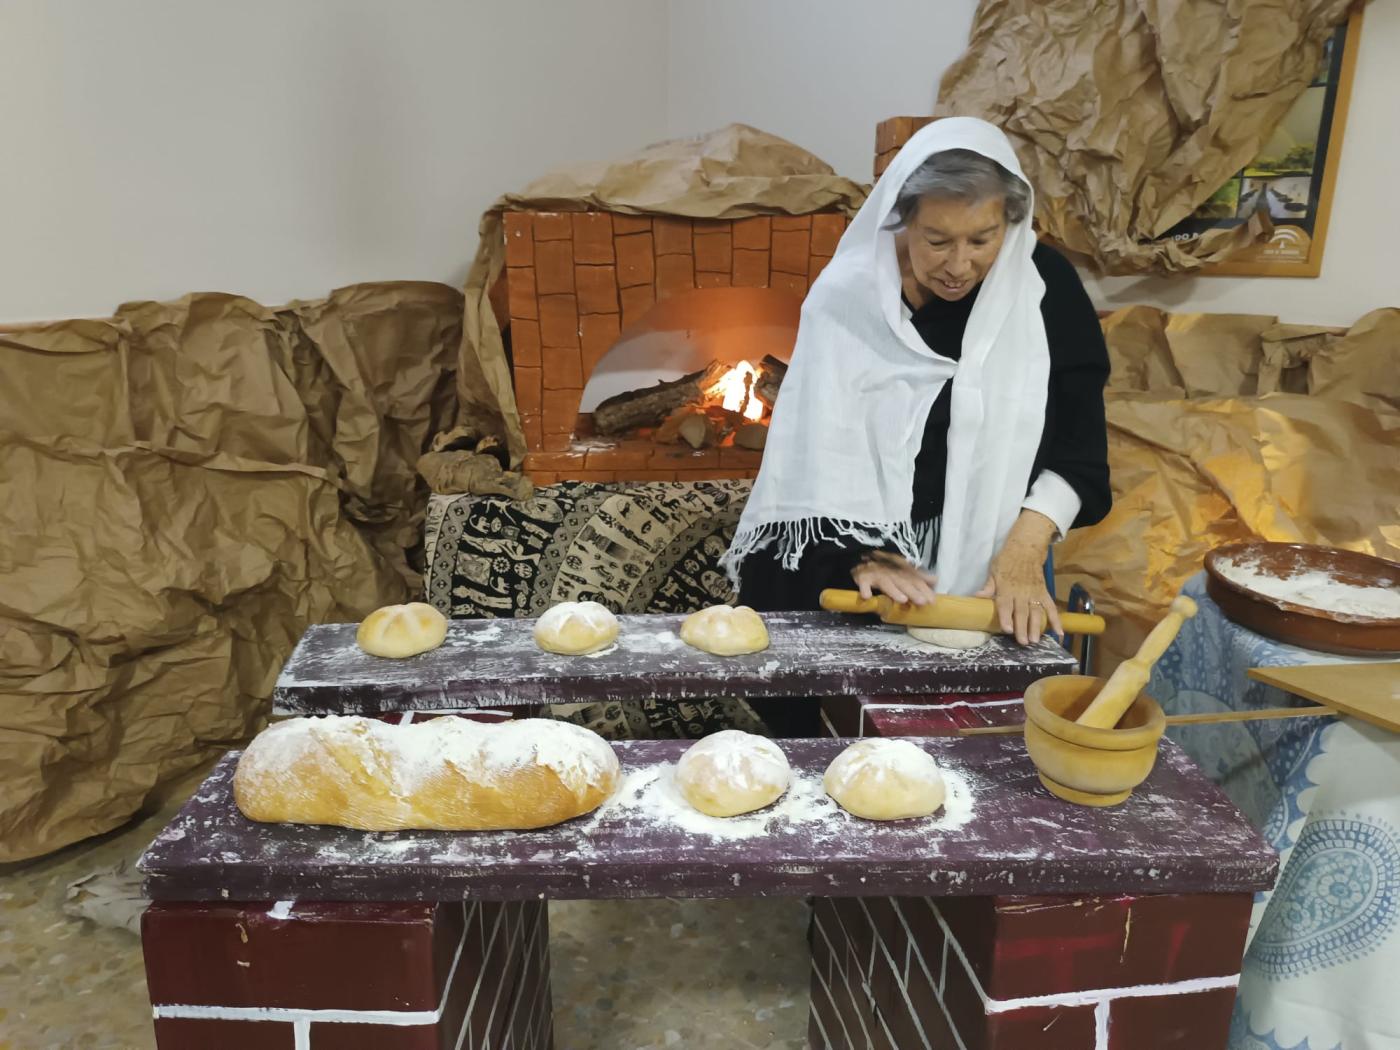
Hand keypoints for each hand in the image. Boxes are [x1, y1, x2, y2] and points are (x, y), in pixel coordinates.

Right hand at [852, 551, 937, 605]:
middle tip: (922, 601)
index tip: (932, 600)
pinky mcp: (862, 578)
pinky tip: (867, 596)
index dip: (924, 588)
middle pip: (903, 582)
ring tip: (902, 600)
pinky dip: (864, 588)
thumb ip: (918, 576)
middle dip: (913, 591)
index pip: (915, 579)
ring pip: (886, 582)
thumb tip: (935, 580)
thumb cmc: (884, 568)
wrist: (859, 557)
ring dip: (894, 591)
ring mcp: (876, 573)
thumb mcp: (902, 569)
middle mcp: (890, 570)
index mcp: (901, 569)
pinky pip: (863, 583)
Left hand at [975, 510, 1062, 644]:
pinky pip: (1051, 607)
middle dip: (1022, 627)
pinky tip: (1059, 633)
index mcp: (1006, 588)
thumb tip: (977, 596)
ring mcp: (1034, 593)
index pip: (1006, 604)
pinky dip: (1056, 620)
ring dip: (1036, 627)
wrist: (1026, 548)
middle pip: (1022, 612)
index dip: (1006, 617)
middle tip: (1023, 642)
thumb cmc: (1006, 561)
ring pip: (1036, 612)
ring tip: (1035, 641)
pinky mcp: (1044, 593)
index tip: (1008, 629)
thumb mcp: (994, 571)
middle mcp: (1021, 592)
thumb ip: (988, 586)